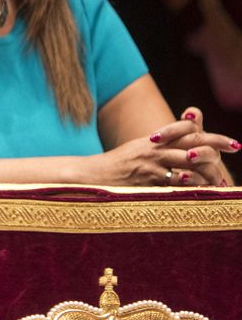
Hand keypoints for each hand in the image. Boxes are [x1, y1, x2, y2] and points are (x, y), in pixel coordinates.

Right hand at [91, 109, 237, 186]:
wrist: (93, 175)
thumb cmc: (118, 167)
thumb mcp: (140, 151)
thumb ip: (163, 148)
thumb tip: (186, 151)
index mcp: (155, 140)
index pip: (186, 130)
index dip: (210, 134)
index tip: (232, 143)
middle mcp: (155, 147)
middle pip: (192, 142)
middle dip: (218, 145)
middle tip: (237, 146)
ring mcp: (151, 162)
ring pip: (188, 160)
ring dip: (208, 170)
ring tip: (221, 180)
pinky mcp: (146, 178)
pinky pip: (174, 180)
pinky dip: (191, 184)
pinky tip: (201, 189)